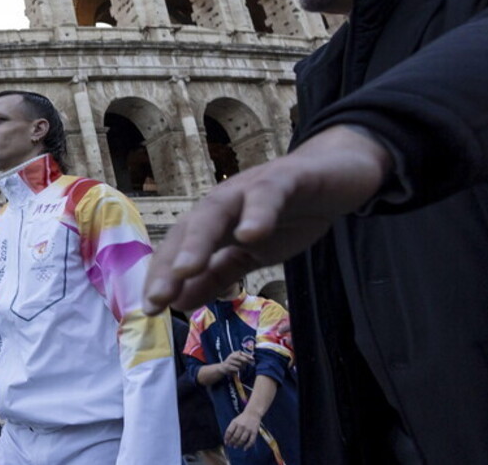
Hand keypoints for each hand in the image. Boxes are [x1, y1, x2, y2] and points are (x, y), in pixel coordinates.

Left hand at [143, 125, 391, 313]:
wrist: (337, 177)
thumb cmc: (286, 216)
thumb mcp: (249, 254)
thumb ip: (216, 275)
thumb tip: (180, 303)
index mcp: (213, 223)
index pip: (178, 250)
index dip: (162, 278)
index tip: (150, 310)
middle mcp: (223, 203)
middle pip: (188, 230)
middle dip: (169, 265)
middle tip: (156, 299)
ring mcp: (250, 188)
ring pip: (217, 210)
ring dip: (198, 240)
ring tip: (185, 270)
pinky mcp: (285, 179)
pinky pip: (268, 195)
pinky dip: (257, 213)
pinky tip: (251, 235)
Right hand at [218, 350, 253, 375]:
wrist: (223, 367)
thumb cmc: (233, 363)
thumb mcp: (238, 359)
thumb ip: (244, 358)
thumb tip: (252, 359)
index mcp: (234, 353)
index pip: (242, 353)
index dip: (247, 355)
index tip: (253, 358)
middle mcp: (231, 356)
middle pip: (240, 358)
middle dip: (246, 361)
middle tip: (250, 364)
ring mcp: (229, 361)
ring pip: (239, 364)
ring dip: (242, 367)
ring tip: (240, 368)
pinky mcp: (227, 366)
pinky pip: (236, 369)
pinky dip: (238, 370)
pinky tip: (236, 370)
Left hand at [225, 409, 261, 449]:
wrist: (253, 413)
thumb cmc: (242, 418)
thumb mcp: (234, 421)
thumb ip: (231, 428)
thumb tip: (227, 438)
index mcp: (235, 422)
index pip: (229, 432)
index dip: (226, 438)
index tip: (226, 442)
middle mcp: (241, 426)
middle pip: (235, 437)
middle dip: (232, 442)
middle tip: (230, 445)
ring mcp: (248, 429)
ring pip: (242, 440)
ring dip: (238, 444)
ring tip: (235, 446)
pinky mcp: (254, 432)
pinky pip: (251, 441)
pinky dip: (248, 446)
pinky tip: (244, 448)